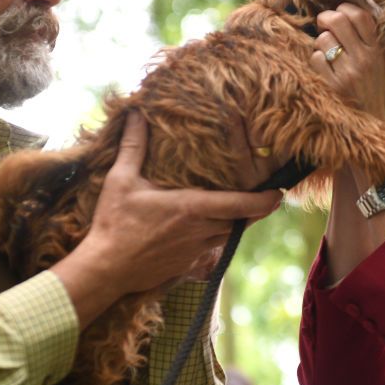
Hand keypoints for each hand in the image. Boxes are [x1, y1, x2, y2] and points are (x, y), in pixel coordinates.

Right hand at [52, 111, 280, 327]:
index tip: (279, 192)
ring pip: (230, 236)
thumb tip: (136, 113)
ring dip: (238, 223)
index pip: (241, 204)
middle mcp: (201, 230)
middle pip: (243, 221)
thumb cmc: (114, 224)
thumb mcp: (120, 180)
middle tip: (267, 196)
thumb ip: (134, 146)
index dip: (265, 200)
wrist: (105, 270)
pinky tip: (210, 228)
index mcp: (191, 208)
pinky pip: (213, 249)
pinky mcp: (188, 265)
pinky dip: (219, 238)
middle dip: (257, 209)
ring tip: (242, 208)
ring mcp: (196, 250)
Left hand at [311, 3, 384, 130]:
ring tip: (329, 53)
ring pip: (323, 39)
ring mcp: (346, 74)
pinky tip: (325, 70)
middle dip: (328, 18)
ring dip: (322, 43)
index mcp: (382, 55)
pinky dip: (316, 61)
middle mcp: (365, 60)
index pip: (361, 15)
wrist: (376, 140)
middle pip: (338, 20)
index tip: (342, 14)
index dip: (347, 9)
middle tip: (326, 24)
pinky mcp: (330, 87)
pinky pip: (315, 59)